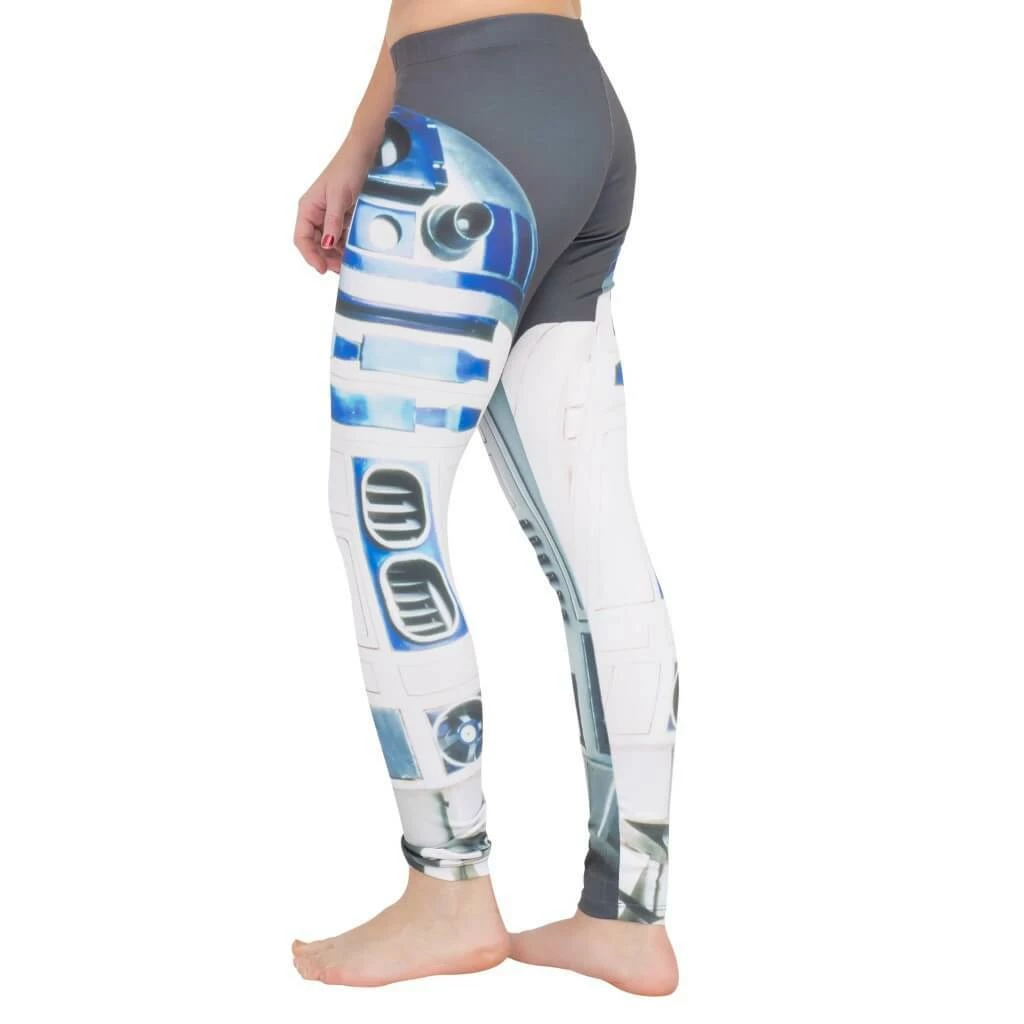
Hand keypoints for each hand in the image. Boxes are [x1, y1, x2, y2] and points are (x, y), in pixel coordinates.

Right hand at [294, 143, 374, 273]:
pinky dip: (346, 245)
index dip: (310, 256)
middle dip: (326, 258)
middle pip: (315, 244)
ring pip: (328, 243)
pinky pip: (340, 236)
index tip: (322, 269)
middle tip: (340, 269)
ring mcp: (329, 215)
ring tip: (348, 263)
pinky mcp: (342, 216)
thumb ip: (332, 221)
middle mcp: (315, 213)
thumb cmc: (347, 168)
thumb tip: (326, 244)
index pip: (302, 239)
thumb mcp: (338, 196)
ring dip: (336, 254)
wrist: (364, 153)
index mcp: (308, 208)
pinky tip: (354, 251)